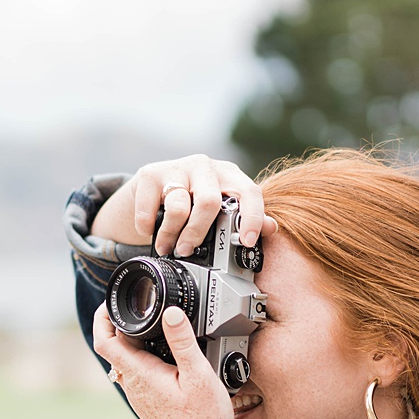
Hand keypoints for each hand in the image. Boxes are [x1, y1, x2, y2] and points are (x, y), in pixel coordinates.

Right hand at [91, 154, 276, 255]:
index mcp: (229, 175)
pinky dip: (147, 226)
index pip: (249, 191)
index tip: (247, 242)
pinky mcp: (150, 173)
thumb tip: (271, 228)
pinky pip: (150, 207)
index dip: (252, 217)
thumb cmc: (192, 200)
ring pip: (178, 206)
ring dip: (170, 234)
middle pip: (209, 202)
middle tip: (187, 251)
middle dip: (197, 233)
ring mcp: (177, 167)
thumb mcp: (219, 207)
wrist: (151, 187)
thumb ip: (244, 217)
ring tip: (166, 247)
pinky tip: (148, 231)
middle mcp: (205, 167)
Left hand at [94, 302, 236, 418]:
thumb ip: (183, 342)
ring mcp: (137, 392)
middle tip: (141, 306)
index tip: (113, 302)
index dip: (103, 317)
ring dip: (133, 338)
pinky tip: (162, 349)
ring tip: (155, 323)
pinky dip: (143, 353)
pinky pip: (137, 369)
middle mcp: (132, 383)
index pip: (104, 341)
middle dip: (122, 323)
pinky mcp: (146, 398)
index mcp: (140, 373)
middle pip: (114, 346)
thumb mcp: (199, 375)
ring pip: (125, 357)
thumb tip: (170, 312)